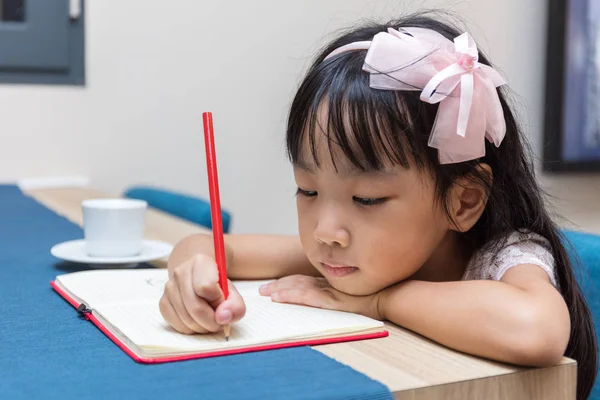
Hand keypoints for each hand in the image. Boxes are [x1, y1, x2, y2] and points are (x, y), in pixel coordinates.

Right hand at [159, 254, 245, 333]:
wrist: (199, 277)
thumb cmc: (217, 286)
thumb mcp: (232, 293)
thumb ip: (235, 305)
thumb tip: (223, 318)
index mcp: (200, 262)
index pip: (206, 287)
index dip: (218, 301)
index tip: (222, 302)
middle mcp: (181, 272)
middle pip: (195, 307)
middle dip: (211, 321)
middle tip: (218, 322)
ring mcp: (169, 287)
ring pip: (185, 318)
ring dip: (202, 327)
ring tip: (209, 320)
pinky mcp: (163, 302)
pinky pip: (176, 324)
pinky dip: (190, 329)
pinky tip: (197, 321)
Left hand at [258, 275, 382, 319]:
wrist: (389, 297)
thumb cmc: (375, 297)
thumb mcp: (353, 294)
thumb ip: (340, 293)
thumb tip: (329, 299)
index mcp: (331, 282)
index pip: (304, 280)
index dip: (287, 282)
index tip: (273, 286)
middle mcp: (327, 284)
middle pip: (297, 282)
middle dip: (278, 285)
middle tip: (261, 290)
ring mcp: (329, 291)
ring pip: (298, 288)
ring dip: (279, 291)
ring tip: (265, 294)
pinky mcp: (331, 300)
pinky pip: (306, 297)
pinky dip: (291, 297)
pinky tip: (278, 298)